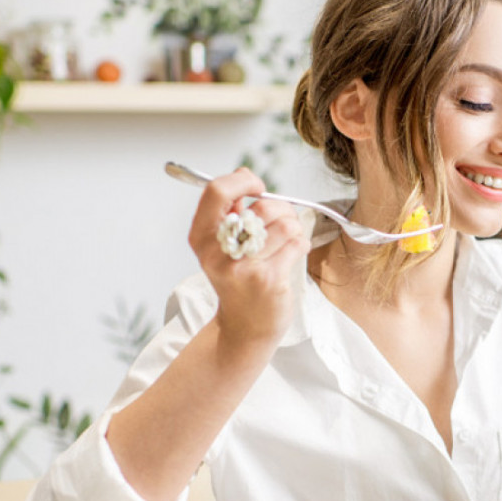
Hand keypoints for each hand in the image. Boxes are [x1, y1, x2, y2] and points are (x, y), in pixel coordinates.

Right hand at [187, 167, 309, 350]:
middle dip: (281, 210)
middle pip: (261, 208)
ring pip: (285, 225)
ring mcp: (243, 267)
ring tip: (286, 242)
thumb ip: (230, 210)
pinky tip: (291, 255)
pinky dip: (300, 244)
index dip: (243, 181)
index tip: (258, 187)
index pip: (217, 191)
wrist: (245, 326)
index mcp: (201, 236)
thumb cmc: (238, 279)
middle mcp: (218, 252)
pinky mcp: (268, 280)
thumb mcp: (221, 245)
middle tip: (281, 221)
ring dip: (294, 229)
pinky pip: (296, 244)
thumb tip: (244, 174)